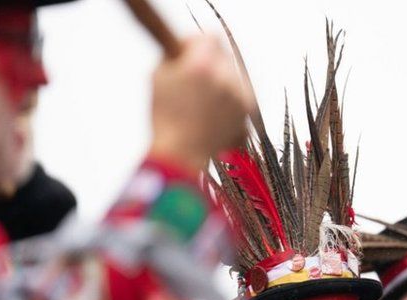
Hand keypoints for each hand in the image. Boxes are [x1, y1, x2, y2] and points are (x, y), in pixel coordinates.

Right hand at [148, 35, 254, 172]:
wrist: (182, 156)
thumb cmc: (165, 117)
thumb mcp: (158, 76)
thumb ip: (175, 52)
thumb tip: (188, 44)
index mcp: (202, 66)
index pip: (210, 37)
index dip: (195, 44)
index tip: (186, 57)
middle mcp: (227, 79)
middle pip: (224, 55)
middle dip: (209, 63)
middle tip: (192, 81)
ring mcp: (241, 96)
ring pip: (233, 75)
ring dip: (220, 81)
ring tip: (202, 102)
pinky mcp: (248, 112)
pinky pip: (239, 93)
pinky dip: (229, 98)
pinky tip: (212, 113)